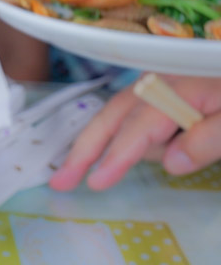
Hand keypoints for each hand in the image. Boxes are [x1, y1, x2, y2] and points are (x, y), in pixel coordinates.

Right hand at [50, 74, 220, 190]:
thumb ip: (210, 138)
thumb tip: (170, 163)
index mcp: (181, 87)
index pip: (139, 127)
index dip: (116, 156)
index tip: (94, 184)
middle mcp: (163, 80)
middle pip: (113, 114)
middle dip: (85, 148)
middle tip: (60, 179)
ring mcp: (165, 81)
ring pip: (123, 111)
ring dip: (102, 139)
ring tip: (102, 171)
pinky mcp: (172, 85)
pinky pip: (139, 108)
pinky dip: (120, 128)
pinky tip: (123, 146)